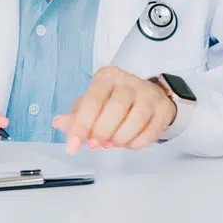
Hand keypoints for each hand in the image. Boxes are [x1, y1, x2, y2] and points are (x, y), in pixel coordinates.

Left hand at [52, 66, 175, 152]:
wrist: (146, 97)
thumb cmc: (112, 101)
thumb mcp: (91, 105)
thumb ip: (75, 116)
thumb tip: (58, 123)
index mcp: (107, 77)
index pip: (93, 99)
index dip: (82, 124)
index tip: (73, 146)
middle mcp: (128, 80)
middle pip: (117, 107)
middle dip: (103, 131)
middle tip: (95, 145)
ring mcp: (148, 93)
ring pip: (137, 118)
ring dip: (121, 138)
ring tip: (112, 144)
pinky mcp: (163, 108)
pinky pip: (151, 130)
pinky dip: (137, 142)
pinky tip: (128, 143)